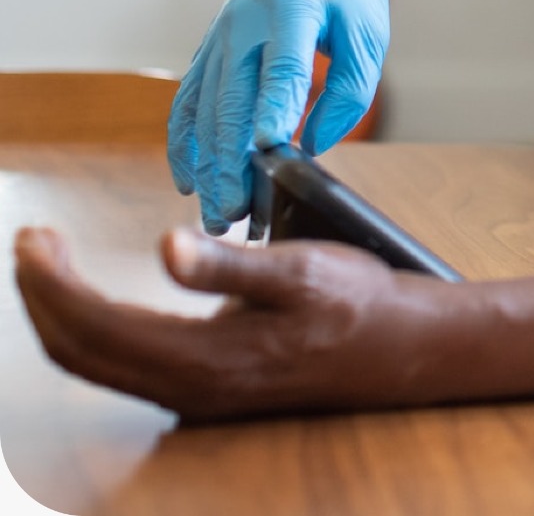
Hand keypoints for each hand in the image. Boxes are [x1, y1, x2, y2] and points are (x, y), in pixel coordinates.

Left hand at [13, 226, 449, 420]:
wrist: (400, 349)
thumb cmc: (357, 303)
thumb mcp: (302, 269)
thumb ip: (230, 263)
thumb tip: (166, 247)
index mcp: (203, 361)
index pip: (94, 325)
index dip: (51, 282)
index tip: (35, 235)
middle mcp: (186, 390)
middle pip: (79, 352)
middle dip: (41, 295)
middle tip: (32, 239)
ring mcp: (191, 396)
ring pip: (94, 364)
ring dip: (59, 312)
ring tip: (50, 261)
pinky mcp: (200, 388)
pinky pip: (118, 366)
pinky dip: (88, 328)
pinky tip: (92, 296)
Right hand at [167, 0, 392, 231]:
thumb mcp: (368, 29)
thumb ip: (349, 89)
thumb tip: (312, 144)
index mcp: (291, 10)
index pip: (282, 67)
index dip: (274, 110)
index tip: (269, 151)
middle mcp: (244, 24)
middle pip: (231, 101)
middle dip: (229, 163)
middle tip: (234, 215)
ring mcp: (219, 37)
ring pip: (202, 110)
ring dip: (205, 165)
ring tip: (215, 214)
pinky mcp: (209, 49)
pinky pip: (188, 101)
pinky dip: (185, 143)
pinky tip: (188, 179)